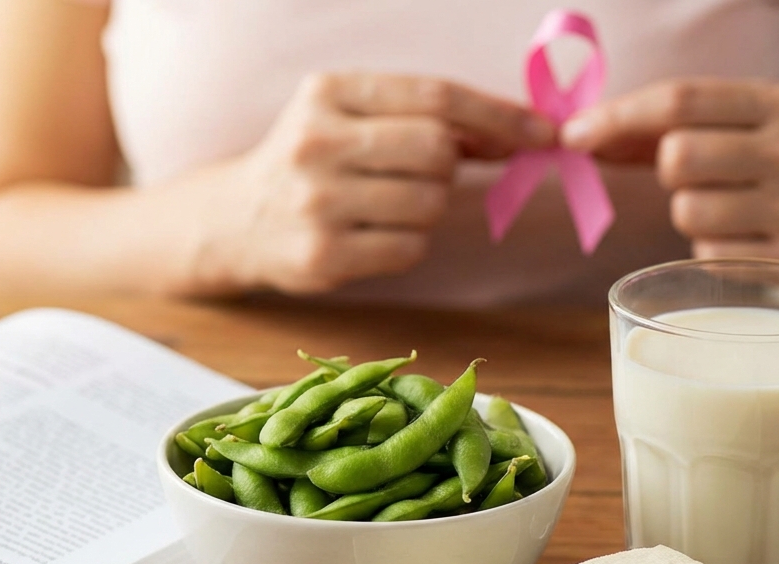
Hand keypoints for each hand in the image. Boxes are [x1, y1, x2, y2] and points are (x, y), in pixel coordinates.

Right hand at [193, 73, 554, 293]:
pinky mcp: (322, 256)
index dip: (498, 115)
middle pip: (437, 151)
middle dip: (447, 166)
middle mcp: (316, 143)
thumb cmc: (310, 161)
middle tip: (423, 175)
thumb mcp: (349, 116)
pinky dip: (408, 244)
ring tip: (385, 206)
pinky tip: (372, 236)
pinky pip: (410, 249)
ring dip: (427, 208)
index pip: (435, 97)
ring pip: (429, 204)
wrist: (234, 221)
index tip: (544, 132)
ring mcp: (316, 203)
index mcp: (328, 92)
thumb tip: (515, 132)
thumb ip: (422, 117)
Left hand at [560, 79, 778, 261]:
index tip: (572, 136)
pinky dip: (709, 251)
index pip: (680, 98)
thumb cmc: (768, 174)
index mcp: (777, 103)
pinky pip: (708, 256)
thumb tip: (577, 135)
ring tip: (725, 214)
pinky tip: (744, 244)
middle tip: (689, 180)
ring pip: (687, 211)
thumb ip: (662, 128)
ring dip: (688, 216)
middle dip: (665, 171)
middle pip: (678, 156)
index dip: (616, 116)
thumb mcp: (738, 132)